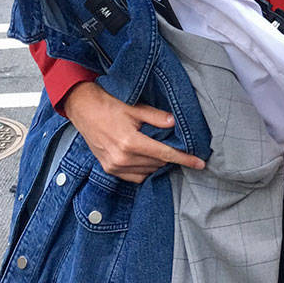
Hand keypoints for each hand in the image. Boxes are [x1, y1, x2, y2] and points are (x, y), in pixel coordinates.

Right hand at [63, 81, 205, 182]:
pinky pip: (134, 177)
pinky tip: (147, 158)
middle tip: (175, 145)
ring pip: (148, 171)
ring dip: (157, 163)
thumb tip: (176, 122)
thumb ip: (157, 117)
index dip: (185, 159)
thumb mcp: (136, 108)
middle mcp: (122, 158)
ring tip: (158, 148)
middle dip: (170, 157)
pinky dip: (144, 170)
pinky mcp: (109, 169)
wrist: (83, 109)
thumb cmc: (109, 105)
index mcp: (130, 142)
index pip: (165, 154)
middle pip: (158, 163)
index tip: (200, 164)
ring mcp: (114, 166)